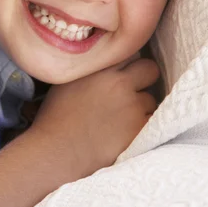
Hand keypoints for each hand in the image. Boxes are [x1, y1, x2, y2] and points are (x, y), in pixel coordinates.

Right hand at [30, 58, 158, 176]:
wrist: (57, 153)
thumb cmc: (55, 119)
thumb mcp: (67, 81)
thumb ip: (91, 68)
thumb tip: (103, 63)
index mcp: (100, 69)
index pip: (130, 53)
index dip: (128, 65)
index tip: (123, 74)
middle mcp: (119, 83)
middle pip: (150, 69)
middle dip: (145, 79)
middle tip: (133, 93)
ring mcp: (132, 106)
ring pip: (152, 99)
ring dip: (142, 108)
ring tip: (123, 121)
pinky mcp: (140, 129)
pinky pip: (152, 122)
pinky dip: (143, 127)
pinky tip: (127, 134)